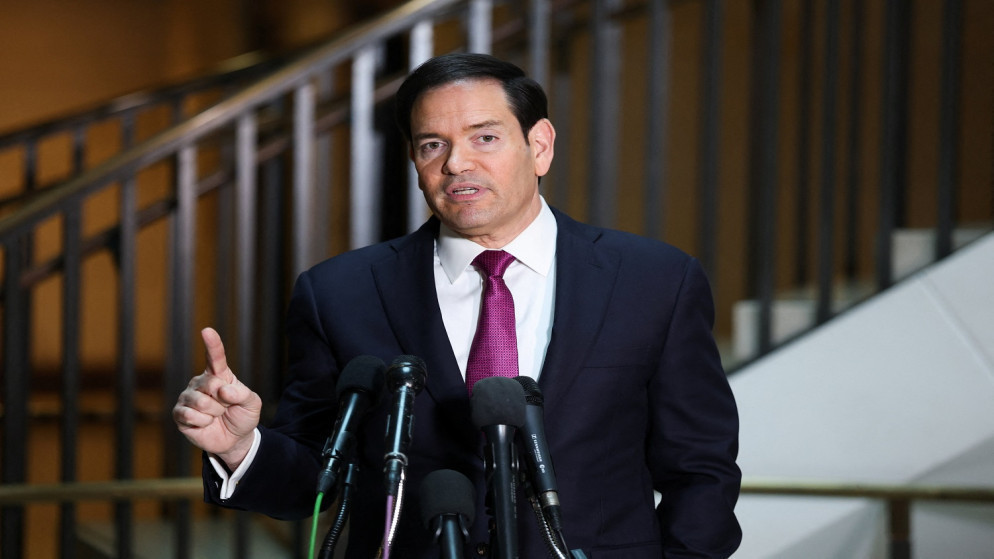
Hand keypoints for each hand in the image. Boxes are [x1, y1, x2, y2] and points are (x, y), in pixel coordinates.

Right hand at [173, 327, 261, 470]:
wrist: (234, 440)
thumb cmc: (242, 416)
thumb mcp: (252, 403)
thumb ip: (242, 394)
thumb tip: (223, 390)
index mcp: (219, 375)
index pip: (215, 357)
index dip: (212, 344)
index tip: (207, 331)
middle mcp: (201, 382)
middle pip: (210, 384)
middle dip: (223, 401)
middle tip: (225, 408)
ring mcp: (188, 397)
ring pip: (200, 402)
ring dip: (214, 413)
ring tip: (215, 416)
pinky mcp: (179, 414)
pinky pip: (190, 416)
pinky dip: (203, 423)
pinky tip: (204, 424)